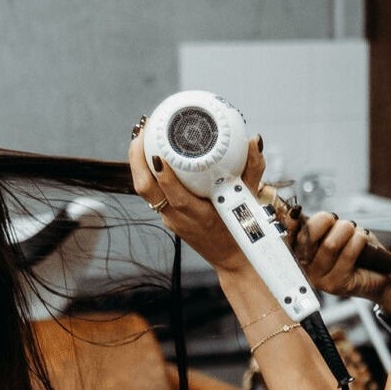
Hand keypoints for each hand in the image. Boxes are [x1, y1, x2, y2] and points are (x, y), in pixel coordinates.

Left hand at [129, 129, 269, 272]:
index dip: (163, 175)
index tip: (157, 153)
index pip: (174, 196)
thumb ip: (253, 169)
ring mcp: (169, 217)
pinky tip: (149, 153)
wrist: (231, 258)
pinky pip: (151, 192)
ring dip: (138, 163)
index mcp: (198, 216)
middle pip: (145, 189)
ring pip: (144, 190)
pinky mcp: (167, 215)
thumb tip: (252, 141)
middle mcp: (178, 218)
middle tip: (143, 131)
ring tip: (142, 136)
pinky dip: (146, 171)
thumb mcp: (249, 199)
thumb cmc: (240, 230)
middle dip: (137, 159)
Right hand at [291, 211, 390, 311]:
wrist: (382, 277)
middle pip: (308, 236)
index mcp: (300, 254)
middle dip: (329, 221)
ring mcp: (319, 279)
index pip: (287, 236)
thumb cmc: (359, 253)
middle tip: (343, 224)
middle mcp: (305, 269)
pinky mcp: (335, 285)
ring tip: (357, 235)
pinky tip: (363, 242)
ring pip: (330, 244)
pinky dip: (359, 241)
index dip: (289, 222)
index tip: (296, 211)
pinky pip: (347, 254)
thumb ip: (318, 226)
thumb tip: (303, 211)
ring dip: (348, 231)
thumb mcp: (336, 234)